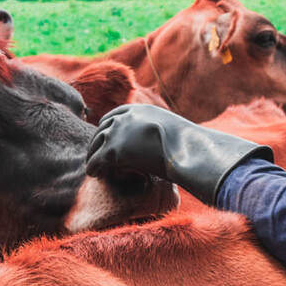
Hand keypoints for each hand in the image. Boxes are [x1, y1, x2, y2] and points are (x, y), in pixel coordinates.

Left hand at [87, 105, 271, 203]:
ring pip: (97, 144)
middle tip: (98, 156)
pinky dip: (94, 168)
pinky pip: (96, 161)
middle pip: (103, 128)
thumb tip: (182, 145)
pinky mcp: (114, 150)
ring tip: (96, 169)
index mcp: (142, 110)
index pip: (116, 115)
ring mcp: (119, 132)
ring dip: (95, 156)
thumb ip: (167, 135)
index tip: (106, 137)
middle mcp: (127, 116)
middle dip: (99, 142)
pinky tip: (96, 176)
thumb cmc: (191, 147)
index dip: (109, 127)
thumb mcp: (175, 132)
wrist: (189, 151)